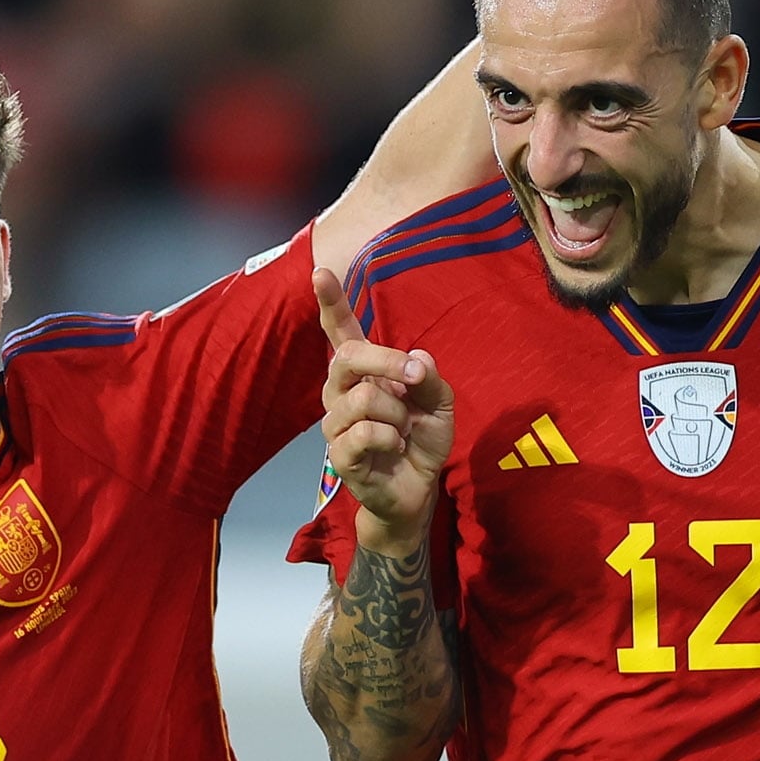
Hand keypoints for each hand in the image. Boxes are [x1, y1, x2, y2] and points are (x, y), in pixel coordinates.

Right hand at [316, 270, 453, 555]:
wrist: (418, 489)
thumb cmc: (421, 439)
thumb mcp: (439, 403)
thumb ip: (430, 378)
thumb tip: (417, 358)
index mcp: (363, 372)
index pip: (341, 332)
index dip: (331, 302)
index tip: (320, 271)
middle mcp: (341, 392)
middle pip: (347, 356)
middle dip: (386, 362)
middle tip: (414, 378)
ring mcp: (336, 423)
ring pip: (362, 398)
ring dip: (397, 414)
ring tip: (404, 430)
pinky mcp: (340, 455)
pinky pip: (365, 432)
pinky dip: (391, 438)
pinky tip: (395, 447)